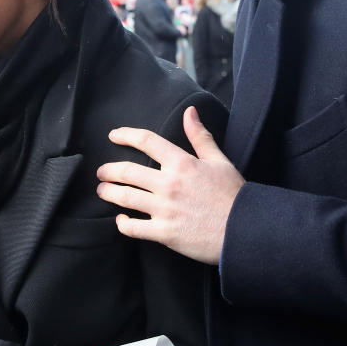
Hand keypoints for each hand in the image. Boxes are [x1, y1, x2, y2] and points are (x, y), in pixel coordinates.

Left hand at [96, 105, 242, 264]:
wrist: (244, 230)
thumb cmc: (233, 196)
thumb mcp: (219, 161)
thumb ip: (200, 137)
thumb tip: (190, 112)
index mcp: (182, 164)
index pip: (147, 141)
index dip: (126, 135)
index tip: (114, 135)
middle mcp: (168, 184)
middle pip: (127, 171)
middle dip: (108, 170)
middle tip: (101, 172)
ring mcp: (164, 209)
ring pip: (125, 197)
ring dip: (108, 193)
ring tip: (103, 191)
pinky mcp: (164, 233)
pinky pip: (133, 228)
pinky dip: (122, 224)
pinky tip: (121, 220)